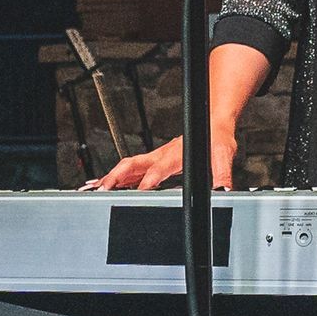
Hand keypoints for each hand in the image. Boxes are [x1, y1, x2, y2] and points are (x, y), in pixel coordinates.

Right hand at [86, 129, 237, 190]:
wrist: (212, 122)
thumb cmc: (215, 137)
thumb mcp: (223, 156)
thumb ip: (222, 174)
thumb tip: (223, 189)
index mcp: (174, 156)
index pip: (157, 171)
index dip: (147, 182)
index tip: (137, 193)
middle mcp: (160, 155)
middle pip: (132, 165)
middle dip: (116, 178)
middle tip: (102, 190)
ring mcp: (155, 157)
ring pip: (126, 166)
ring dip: (110, 177)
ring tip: (93, 189)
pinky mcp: (153, 160)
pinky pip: (130, 169)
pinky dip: (114, 176)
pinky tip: (103, 183)